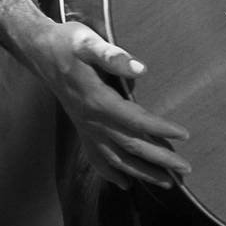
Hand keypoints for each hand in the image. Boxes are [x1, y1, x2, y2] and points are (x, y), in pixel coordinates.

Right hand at [28, 19, 191, 189]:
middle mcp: (92, 120)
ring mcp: (86, 127)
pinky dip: (112, 173)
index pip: (136, 121)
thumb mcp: (88, 42)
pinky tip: (125, 184)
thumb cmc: (67, 42)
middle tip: (185, 170)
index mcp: (98, 100)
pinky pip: (96, 158)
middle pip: (130, 146)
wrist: (40, 51)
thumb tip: (140, 69)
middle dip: (159, 160)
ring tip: (165, 182)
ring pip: (116, 159)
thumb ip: (113, 56)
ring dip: (142, 172)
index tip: (184, 135)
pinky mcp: (81, 128)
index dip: (161, 130)